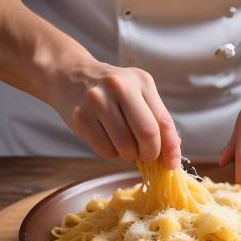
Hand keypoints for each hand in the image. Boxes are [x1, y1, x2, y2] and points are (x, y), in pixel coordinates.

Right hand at [48, 58, 180, 168]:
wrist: (68, 75)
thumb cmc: (109, 90)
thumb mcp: (136, 93)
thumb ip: (155, 118)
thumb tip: (172, 152)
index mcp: (141, 81)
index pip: (164, 121)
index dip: (171, 148)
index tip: (171, 165)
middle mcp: (120, 87)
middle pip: (147, 134)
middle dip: (150, 154)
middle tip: (145, 156)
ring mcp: (98, 101)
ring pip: (126, 147)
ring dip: (129, 156)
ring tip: (124, 145)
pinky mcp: (81, 117)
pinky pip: (105, 151)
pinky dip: (111, 153)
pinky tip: (106, 139)